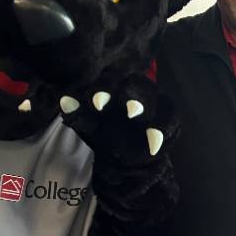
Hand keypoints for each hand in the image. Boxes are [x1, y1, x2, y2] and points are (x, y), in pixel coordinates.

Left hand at [60, 73, 177, 165]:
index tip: (97, 105)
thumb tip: (64, 102)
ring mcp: (156, 99)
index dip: (105, 90)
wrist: (123, 155)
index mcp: (112, 85)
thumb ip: (78, 114)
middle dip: (135, 98)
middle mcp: (136, 87)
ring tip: (149, 134)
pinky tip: (155, 146)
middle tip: (130, 113)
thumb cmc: (104, 132)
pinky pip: (171, 118)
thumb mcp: (88, 125)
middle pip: (138, 84)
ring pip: (158, 99)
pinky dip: (164, 131)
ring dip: (153, 115)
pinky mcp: (170, 113)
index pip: (109, 80)